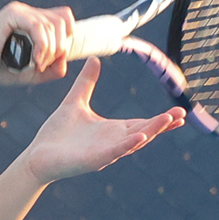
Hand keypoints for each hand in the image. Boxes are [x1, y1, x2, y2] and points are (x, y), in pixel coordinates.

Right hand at [0, 1, 74, 84]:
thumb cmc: (1, 70)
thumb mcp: (34, 72)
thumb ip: (53, 68)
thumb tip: (65, 58)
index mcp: (34, 20)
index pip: (63, 17)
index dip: (68, 35)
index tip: (59, 55)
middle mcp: (28, 12)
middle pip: (61, 22)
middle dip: (60, 46)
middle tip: (44, 65)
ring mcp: (20, 11)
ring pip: (52, 25)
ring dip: (50, 49)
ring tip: (37, 64)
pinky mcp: (11, 13)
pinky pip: (37, 26)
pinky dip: (42, 45)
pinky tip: (35, 59)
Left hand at [21, 59, 185, 183]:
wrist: (37, 155)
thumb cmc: (57, 134)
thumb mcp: (75, 102)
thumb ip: (86, 83)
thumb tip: (94, 59)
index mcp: (112, 131)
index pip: (142, 123)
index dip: (160, 119)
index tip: (179, 112)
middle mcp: (112, 143)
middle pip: (144, 132)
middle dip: (162, 125)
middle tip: (182, 115)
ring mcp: (104, 153)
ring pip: (133, 142)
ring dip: (150, 132)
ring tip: (167, 121)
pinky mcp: (92, 161)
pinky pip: (113, 153)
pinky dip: (127, 145)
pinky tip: (139, 137)